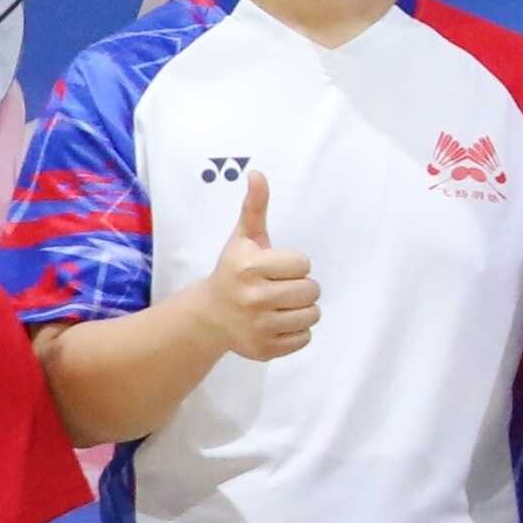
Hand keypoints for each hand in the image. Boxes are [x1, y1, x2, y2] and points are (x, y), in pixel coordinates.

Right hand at [197, 173, 320, 365]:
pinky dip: (297, 331)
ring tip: (281, 304)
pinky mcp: (265, 349)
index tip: (276, 267)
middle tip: (280, 287)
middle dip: (301, 287)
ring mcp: (259, 327)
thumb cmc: (233, 271)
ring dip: (303, 309)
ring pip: (312, 315)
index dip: (294, 264)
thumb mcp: (243, 238)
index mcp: (250, 268)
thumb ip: (255, 206)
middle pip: (311, 290)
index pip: (304, 264)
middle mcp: (253, 298)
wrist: (210, 316)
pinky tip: (277, 322)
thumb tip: (258, 173)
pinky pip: (305, 338)